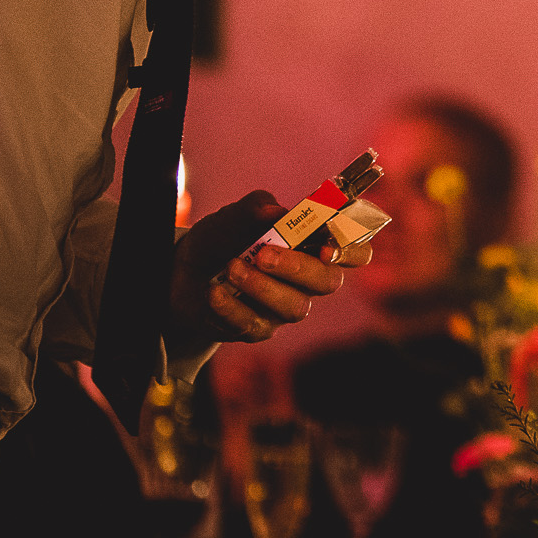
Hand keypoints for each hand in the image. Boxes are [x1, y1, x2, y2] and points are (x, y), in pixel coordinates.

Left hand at [167, 189, 361, 345]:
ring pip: (294, 306)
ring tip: (231, 268)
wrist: (183, 270)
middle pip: (328, 282)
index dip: (351, 249)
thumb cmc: (222, 239)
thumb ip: (255, 208)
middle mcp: (308, 279)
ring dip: (263, 287)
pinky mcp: (258, 329)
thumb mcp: (233, 216)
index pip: (354, 251)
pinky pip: (254, 325)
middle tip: (263, 254)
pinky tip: (214, 292)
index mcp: (314, 246)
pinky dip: (232, 307)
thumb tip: (274, 211)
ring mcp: (284, 307)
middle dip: (298, 268)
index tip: (328, 243)